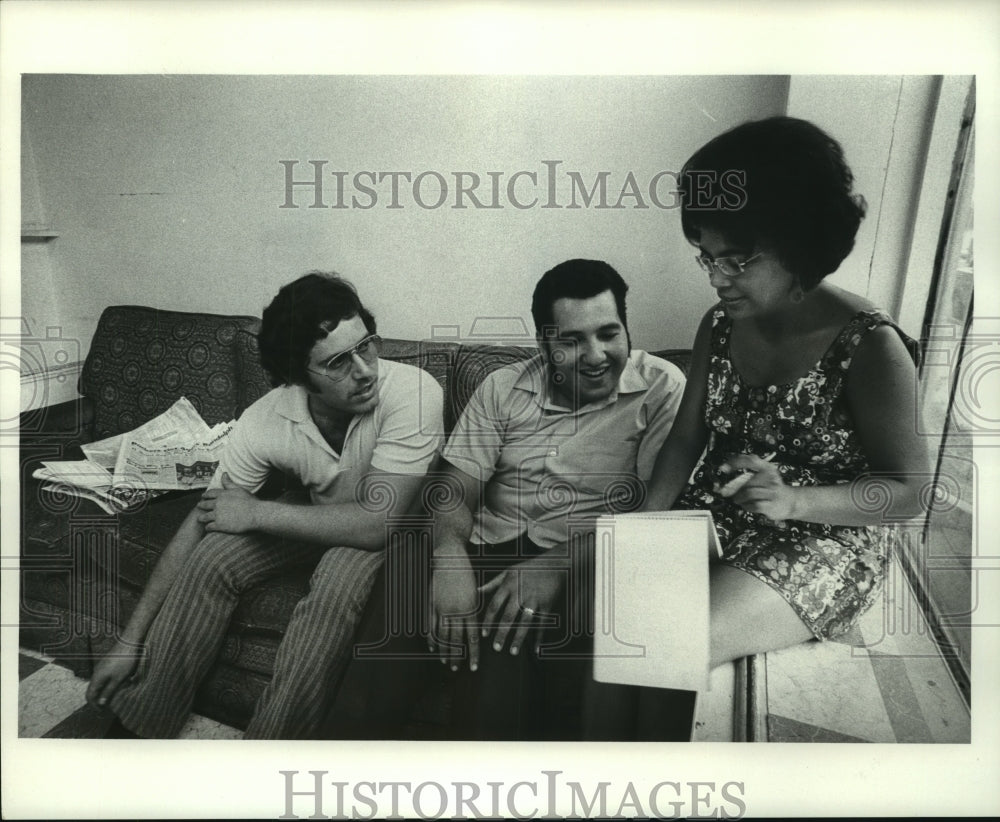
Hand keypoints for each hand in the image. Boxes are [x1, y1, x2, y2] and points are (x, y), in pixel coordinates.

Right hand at [85, 643, 141, 708]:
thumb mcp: (119, 679)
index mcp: (97, 678)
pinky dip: (106, 684)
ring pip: (97, 683)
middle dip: (97, 699)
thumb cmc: (125, 661)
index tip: (101, 711)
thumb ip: (109, 691)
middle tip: (105, 706)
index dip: (94, 705)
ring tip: (110, 697)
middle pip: (92, 689)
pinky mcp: (107, 663)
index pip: (89, 695)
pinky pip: (102, 677)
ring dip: (102, 691)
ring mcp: (101, 666)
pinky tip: (114, 685)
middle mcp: (96, 672)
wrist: (129, 642)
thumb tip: (100, 702)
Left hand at [197, 473, 259, 532]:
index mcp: (222, 494)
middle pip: (203, 504)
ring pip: (203, 517)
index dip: (205, 495)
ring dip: (201, 517)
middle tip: (200, 507)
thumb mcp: (239, 489)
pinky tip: (208, 527)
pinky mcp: (219, 525)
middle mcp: (217, 504)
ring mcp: (217, 515)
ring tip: (201, 519)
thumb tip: (224, 474)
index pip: (209, 494)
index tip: (203, 497)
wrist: (255, 514)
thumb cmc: (249, 502)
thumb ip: (229, 483)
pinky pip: (208, 526)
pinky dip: (207, 527)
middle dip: (201, 506)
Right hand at [429, 549, 479, 671]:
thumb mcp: (475, 592)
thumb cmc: (466, 574)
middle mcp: (457, 611)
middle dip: (457, 657)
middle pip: (457, 640)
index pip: (473, 638)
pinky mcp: (432, 604)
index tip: (474, 667)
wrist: (450, 558)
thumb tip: (475, 629)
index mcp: (471, 608)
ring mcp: (443, 608)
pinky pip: (431, 625)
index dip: (473, 654)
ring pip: (443, 635)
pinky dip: (432, 638)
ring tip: (446, 663)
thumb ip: (474, 611)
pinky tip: (433, 648)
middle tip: (457, 670)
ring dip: (444, 651)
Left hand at [479, 554, 564, 656]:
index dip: (488, 620)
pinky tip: (535, 649)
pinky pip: (542, 623)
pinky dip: (539, 637)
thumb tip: (476, 591)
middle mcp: (520, 593)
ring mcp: (535, 600)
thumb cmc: (528, 568)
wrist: (554, 564)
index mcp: (509, 585)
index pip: (495, 605)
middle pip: (508, 616)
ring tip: (513, 652)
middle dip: (501, 633)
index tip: (484, 634)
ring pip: (525, 622)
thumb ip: (492, 583)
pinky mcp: (547, 604)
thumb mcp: (508, 572)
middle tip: (496, 648)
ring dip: (519, 638)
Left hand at [721, 454, 797, 521]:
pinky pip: (753, 505)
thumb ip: (748, 471)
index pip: (751, 460)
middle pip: (746, 481)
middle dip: (733, 487)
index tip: (724, 468)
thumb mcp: (764, 474)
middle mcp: (770, 478)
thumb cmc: (772, 487)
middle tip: (726, 491)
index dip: (736, 463)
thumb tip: (725, 474)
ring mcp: (772, 492)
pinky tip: (747, 505)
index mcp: (767, 468)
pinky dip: (746, 506)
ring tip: (738, 499)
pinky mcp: (771, 505)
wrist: (791, 502)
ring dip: (739, 498)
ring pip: (748, 494)